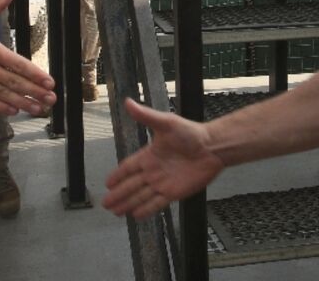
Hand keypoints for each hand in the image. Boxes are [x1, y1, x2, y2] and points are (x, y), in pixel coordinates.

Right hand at [0, 0, 55, 115]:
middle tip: (51, 100)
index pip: (18, 64)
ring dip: (22, 103)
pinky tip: (13, 111)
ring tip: (38, 109)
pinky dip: (0, 107)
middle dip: (35, 92)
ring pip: (3, 95)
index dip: (35, 74)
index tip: (50, 82)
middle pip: (14, 82)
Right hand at [102, 98, 224, 218]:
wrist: (212, 147)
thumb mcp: (166, 123)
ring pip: (141, 196)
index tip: (107, 183)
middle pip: (131, 185)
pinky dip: (146, 210)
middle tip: (105, 203)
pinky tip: (136, 215)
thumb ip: (146, 116)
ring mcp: (163, 183)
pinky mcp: (174, 193)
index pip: (128, 167)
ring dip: (128, 204)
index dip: (117, 175)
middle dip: (118, 194)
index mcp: (149, 155)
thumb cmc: (190, 133)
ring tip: (115, 212)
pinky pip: (156, 203)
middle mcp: (153, 171)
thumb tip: (128, 102)